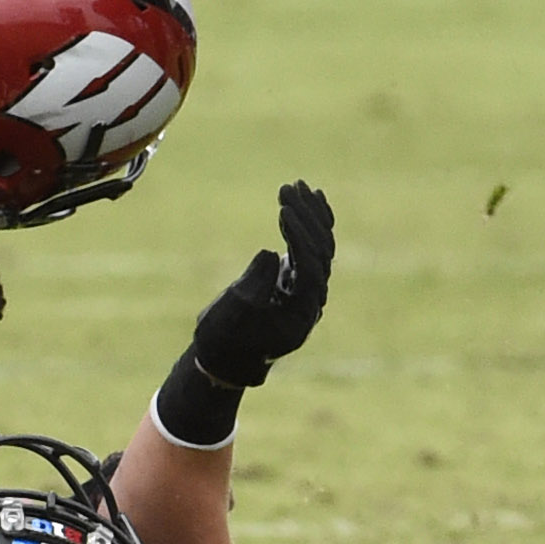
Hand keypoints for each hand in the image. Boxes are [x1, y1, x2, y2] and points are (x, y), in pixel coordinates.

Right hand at [191, 182, 335, 387]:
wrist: (225, 358)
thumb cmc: (223, 339)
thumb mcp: (230, 315)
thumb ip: (252, 286)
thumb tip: (273, 254)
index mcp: (301, 314)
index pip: (311, 269)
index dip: (299, 238)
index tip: (283, 210)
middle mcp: (313, 300)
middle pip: (321, 252)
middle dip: (304, 217)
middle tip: (286, 188)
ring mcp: (309, 288)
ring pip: (321, 244)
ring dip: (309, 213)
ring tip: (295, 185)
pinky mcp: (301, 277)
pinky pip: (316, 244)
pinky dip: (315, 220)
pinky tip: (315, 196)